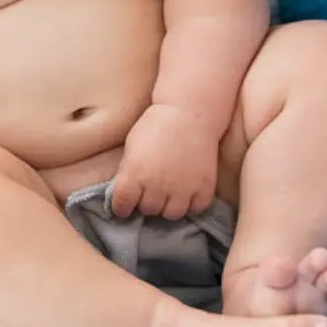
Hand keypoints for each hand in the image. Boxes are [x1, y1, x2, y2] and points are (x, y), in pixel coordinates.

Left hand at [113, 103, 218, 220]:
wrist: (189, 112)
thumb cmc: (156, 124)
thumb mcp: (132, 146)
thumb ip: (129, 172)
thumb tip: (127, 192)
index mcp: (134, 176)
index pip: (122, 206)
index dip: (122, 207)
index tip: (124, 207)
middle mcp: (157, 187)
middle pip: (148, 210)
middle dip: (147, 202)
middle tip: (151, 190)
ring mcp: (182, 189)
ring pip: (172, 214)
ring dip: (168, 206)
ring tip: (169, 193)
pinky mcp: (203, 188)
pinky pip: (196, 209)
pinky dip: (191, 204)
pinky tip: (187, 192)